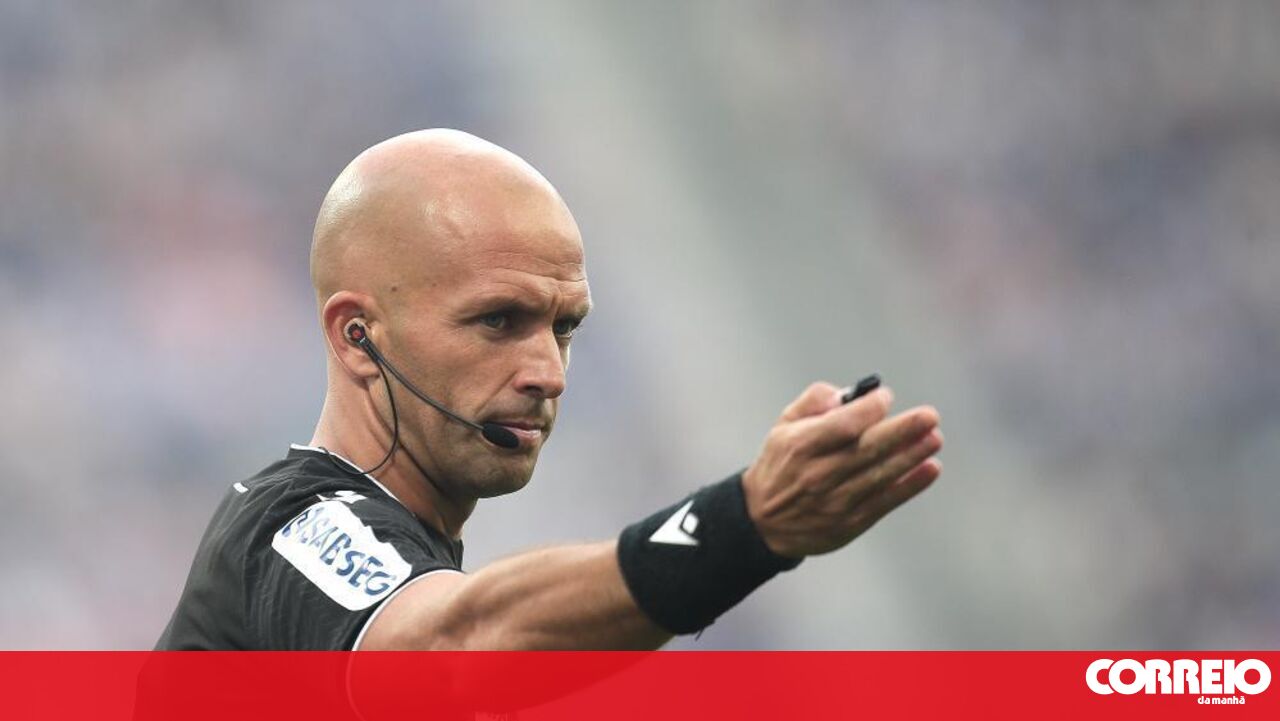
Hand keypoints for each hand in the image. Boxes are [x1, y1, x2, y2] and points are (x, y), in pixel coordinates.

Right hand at [742, 382, 942, 557]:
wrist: (764, 521)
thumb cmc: (780, 465)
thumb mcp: (783, 425)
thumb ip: (812, 402)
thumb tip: (843, 394)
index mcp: (800, 446)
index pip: (841, 426)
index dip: (868, 409)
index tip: (885, 397)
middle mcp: (818, 474)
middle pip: (867, 450)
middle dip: (902, 431)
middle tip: (929, 416)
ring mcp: (836, 501)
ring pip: (880, 475)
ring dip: (912, 456)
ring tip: (934, 438)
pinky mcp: (850, 522)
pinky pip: (885, 501)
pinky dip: (910, 486)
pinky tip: (930, 469)